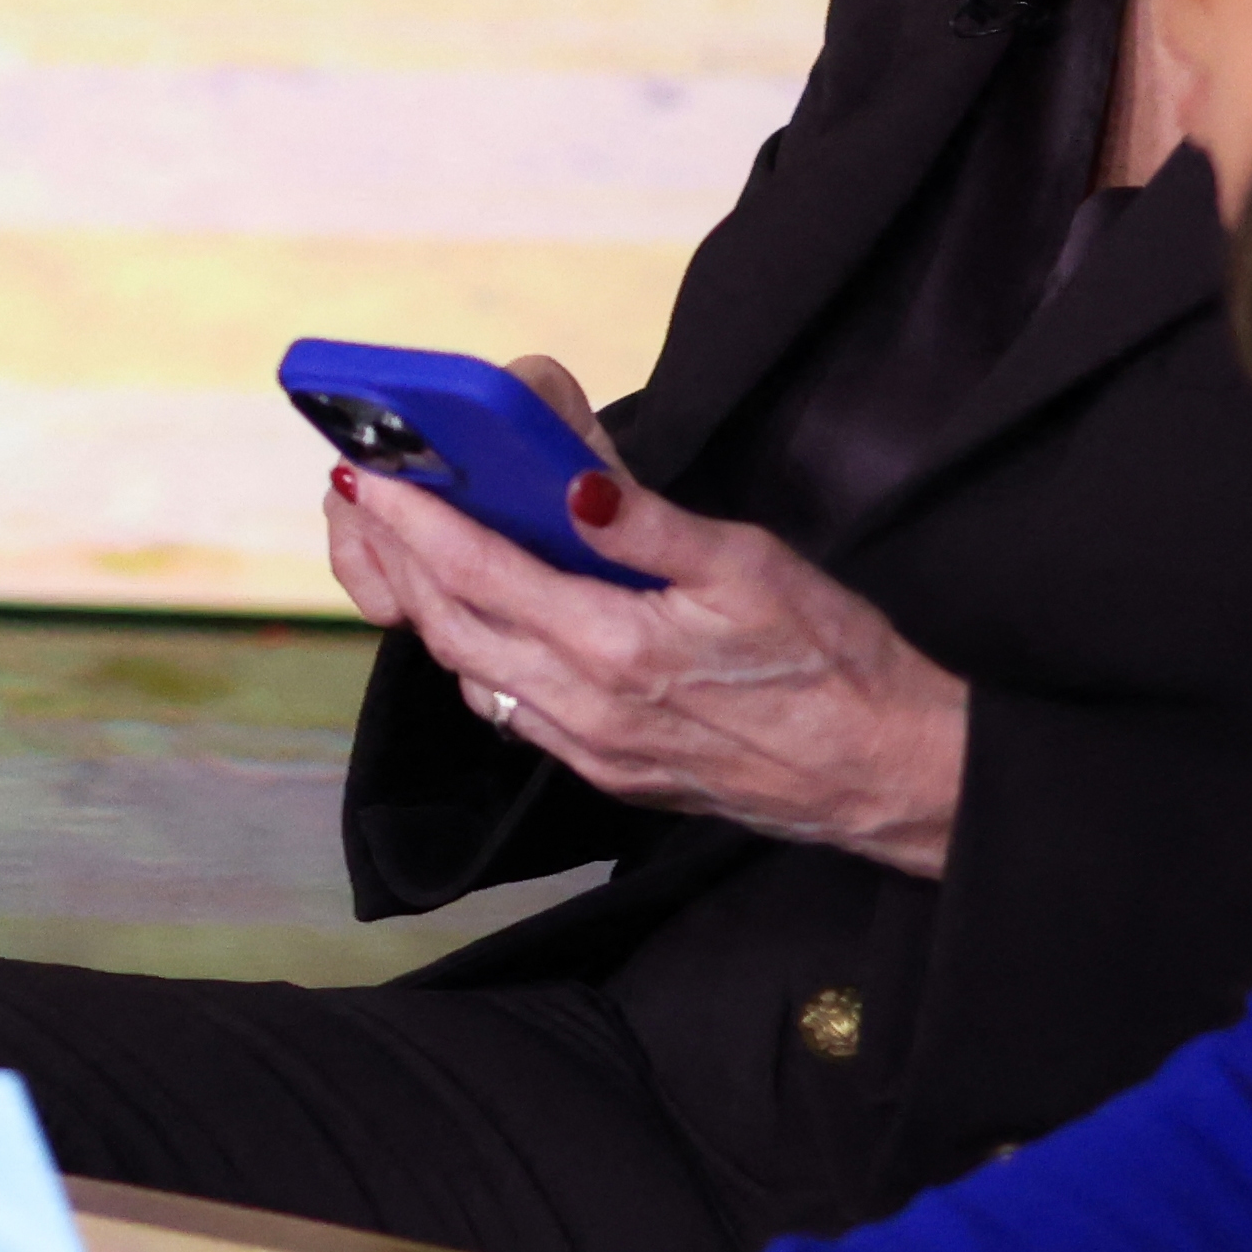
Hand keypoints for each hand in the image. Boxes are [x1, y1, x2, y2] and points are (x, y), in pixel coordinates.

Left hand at [347, 356, 971, 872]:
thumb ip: (651, 524)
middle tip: (366, 503)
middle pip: (451, 626)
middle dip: (399, 559)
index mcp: (613, 647)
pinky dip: (478, 658)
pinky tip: (482, 620)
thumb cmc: (833, 660)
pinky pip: (511, 710)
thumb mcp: (752, 565)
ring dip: (430, 611)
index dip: (412, 522)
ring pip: (472, 673)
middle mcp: (583, 708)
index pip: (477, 572)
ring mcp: (589, 749)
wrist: (884, 772)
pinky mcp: (606, 773)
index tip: (366, 478)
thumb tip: (572, 481)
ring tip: (407, 549)